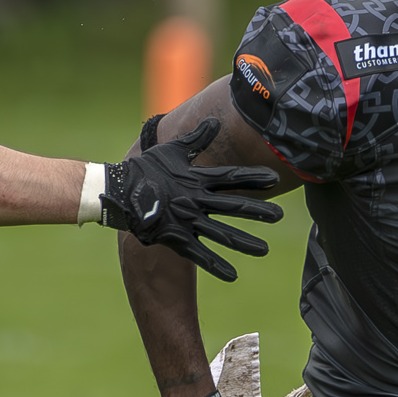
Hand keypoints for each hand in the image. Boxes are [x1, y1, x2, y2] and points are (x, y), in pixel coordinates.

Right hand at [101, 118, 283, 280]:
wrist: (116, 191)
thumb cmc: (145, 169)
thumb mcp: (172, 150)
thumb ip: (196, 139)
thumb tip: (215, 122)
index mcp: (196, 179)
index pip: (231, 178)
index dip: (253, 178)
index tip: (275, 180)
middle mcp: (195, 199)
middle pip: (233, 206)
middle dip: (258, 212)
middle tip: (280, 217)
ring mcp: (186, 220)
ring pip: (221, 233)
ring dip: (244, 242)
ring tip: (264, 250)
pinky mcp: (175, 238)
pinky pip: (199, 254)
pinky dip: (216, 265)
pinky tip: (233, 275)